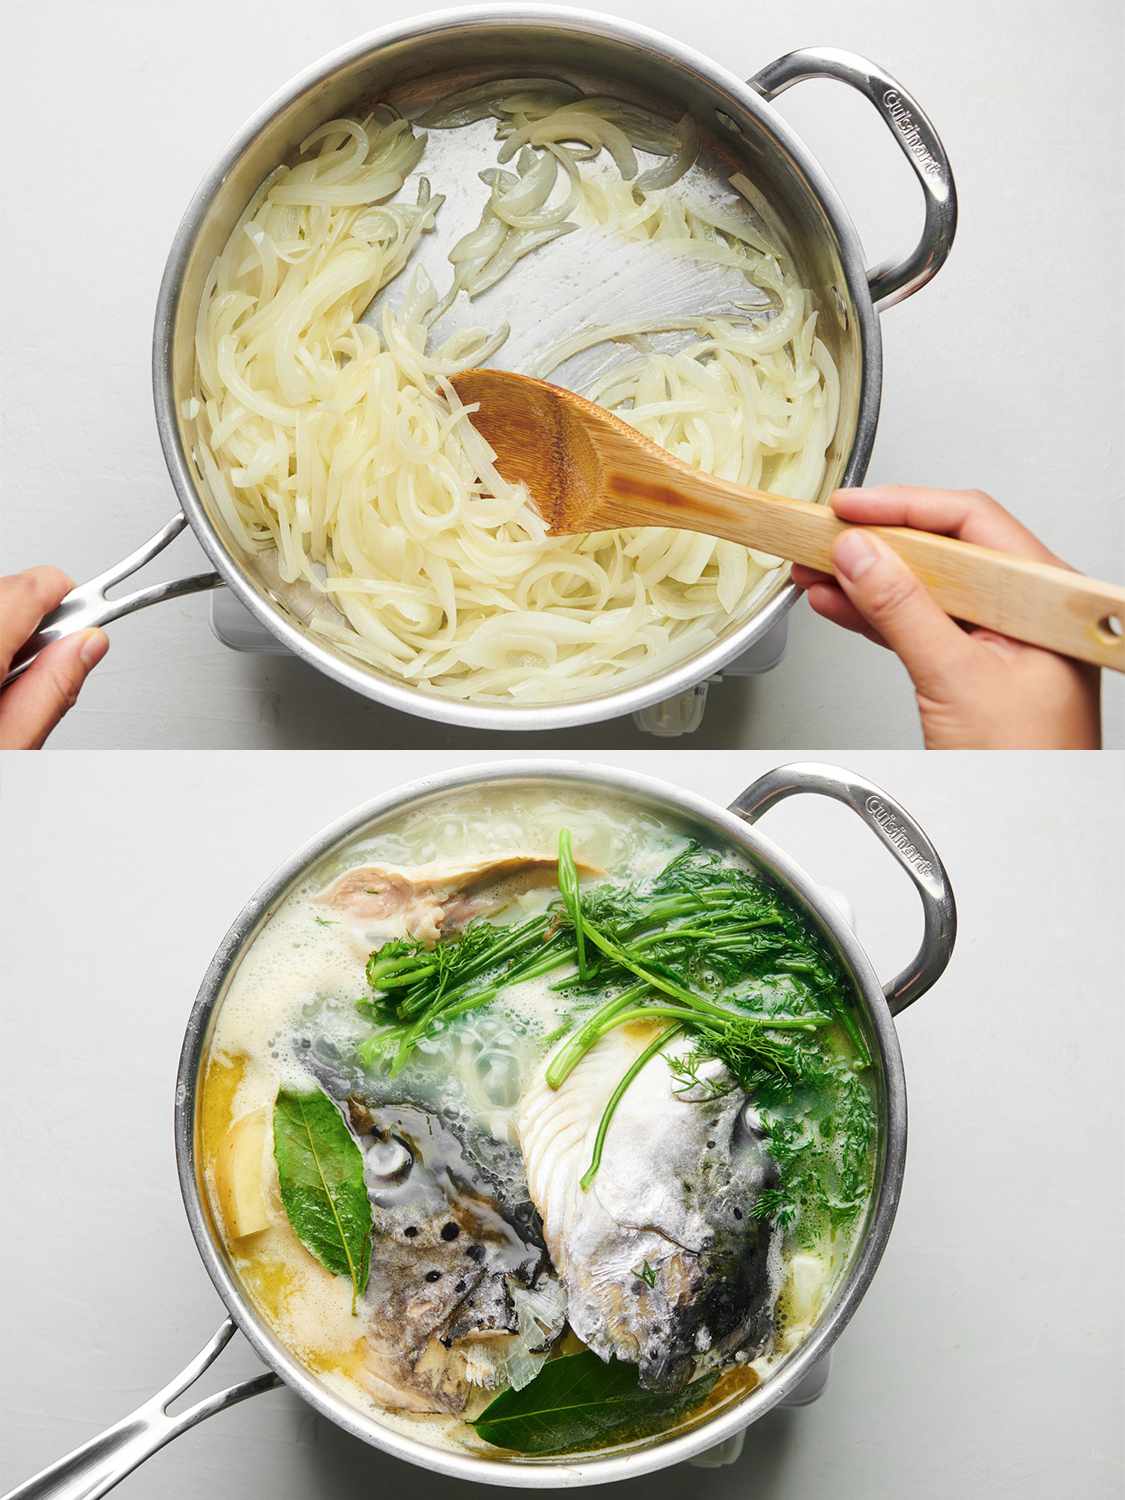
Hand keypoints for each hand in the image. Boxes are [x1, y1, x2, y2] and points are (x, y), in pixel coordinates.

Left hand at [0, 568, 108, 747]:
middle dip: (40, 626)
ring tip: (4, 685)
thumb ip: (54, 688)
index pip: (37, 585)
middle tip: (41, 675)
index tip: (96, 617)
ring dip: (10, 634)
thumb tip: (92, 642)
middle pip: (14, 591)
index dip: (75, 601)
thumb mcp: (13, 741)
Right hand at [791, 486, 1101, 748]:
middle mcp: (1025, 611)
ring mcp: (998, 639)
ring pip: (925, 588)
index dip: (904, 508)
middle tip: (825, 533)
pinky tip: (840, 603)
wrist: (1028, 829)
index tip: (850, 510)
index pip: (970, 524)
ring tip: (817, 567)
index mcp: (1043, 598)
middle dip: (877, 542)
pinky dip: (877, 614)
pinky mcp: (973, 668)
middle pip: (944, 551)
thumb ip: (902, 608)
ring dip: (868, 578)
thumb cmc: (1027, 769)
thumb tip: (862, 554)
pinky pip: (919, 624)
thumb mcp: (955, 677)